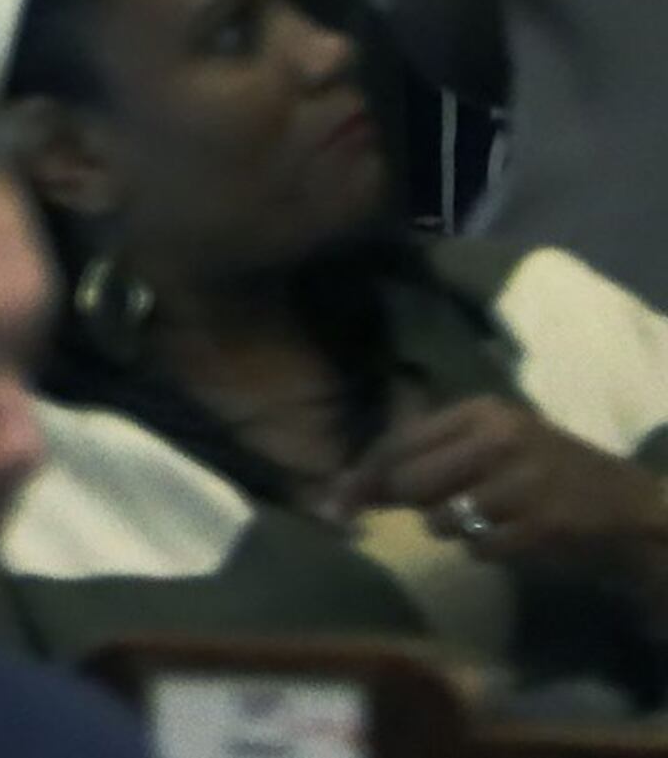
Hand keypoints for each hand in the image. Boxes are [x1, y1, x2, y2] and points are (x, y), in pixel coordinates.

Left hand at [337, 396, 667, 600]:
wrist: (628, 505)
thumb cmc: (544, 472)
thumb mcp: (490, 446)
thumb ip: (426, 458)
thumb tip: (347, 488)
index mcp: (481, 411)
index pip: (399, 440)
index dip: (364, 475)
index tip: (334, 501)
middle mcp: (500, 437)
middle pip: (411, 481)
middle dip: (409, 505)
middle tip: (431, 510)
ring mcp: (523, 480)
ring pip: (441, 518)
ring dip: (450, 529)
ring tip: (485, 519)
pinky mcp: (542, 524)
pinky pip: (477, 549)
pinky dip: (482, 551)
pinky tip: (510, 539)